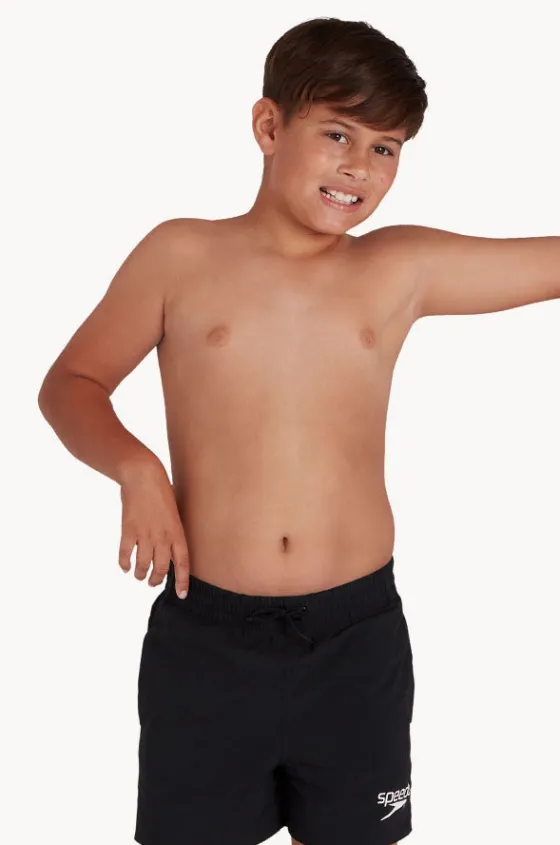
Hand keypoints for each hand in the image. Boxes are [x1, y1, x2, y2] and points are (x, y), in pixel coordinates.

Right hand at [118, 460, 189, 597]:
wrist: (143, 476)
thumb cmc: (161, 491)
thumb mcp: (174, 512)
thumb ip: (172, 531)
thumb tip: (169, 549)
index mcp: (177, 532)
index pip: (183, 563)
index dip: (182, 581)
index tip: (181, 594)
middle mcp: (162, 537)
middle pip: (161, 569)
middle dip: (156, 580)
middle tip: (152, 582)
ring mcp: (144, 535)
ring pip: (143, 565)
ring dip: (140, 574)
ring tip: (139, 576)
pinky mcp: (128, 530)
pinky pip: (125, 554)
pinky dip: (124, 564)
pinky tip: (124, 567)